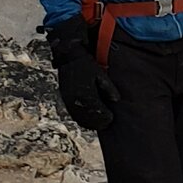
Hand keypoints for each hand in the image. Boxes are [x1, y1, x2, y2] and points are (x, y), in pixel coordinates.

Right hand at [41, 17, 118, 131]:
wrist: (69, 59)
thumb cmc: (86, 65)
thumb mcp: (100, 74)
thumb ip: (109, 87)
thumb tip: (116, 99)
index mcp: (85, 93)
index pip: (96, 110)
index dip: (105, 116)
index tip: (111, 117)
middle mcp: (76, 99)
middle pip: (89, 117)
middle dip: (99, 122)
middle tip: (108, 121)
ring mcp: (69, 101)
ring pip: (81, 118)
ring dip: (91, 123)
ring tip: (101, 123)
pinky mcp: (66, 100)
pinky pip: (74, 115)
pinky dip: (83, 120)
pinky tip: (90, 120)